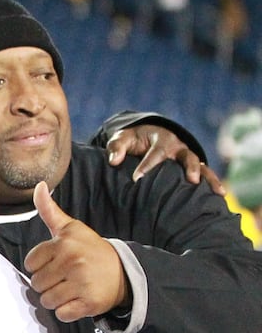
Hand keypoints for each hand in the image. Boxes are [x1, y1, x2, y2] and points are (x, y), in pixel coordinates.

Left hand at [24, 181, 127, 322]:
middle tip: (67, 277)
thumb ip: (49, 210)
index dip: (41, 266)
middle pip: (37, 284)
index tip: (58, 262)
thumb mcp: (70, 228)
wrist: (124, 272)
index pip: (30, 264)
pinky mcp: (90, 302)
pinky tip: (79, 300)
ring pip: (46, 301)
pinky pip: (62, 314)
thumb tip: (39, 186)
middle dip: (48, 284)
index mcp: (64, 243)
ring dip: (56, 299)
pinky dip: (68, 311)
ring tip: (72, 288)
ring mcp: (82, 282)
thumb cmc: (90, 250)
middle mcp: (73, 261)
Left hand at [107, 123, 223, 195]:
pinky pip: (204, 174)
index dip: (147, 165)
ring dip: (207, 177)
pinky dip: (212, 183)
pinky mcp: (191, 166)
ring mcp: (186, 156)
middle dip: (189, 167)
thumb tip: (114, 161)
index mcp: (160, 139)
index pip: (155, 152)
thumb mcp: (122, 138)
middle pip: (186, 156)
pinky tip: (219, 196)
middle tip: (190, 180)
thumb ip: (116, 147)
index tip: (136, 179)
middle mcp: (177, 146)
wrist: (148, 135)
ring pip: (200, 165)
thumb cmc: (133, 139)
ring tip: (215, 191)